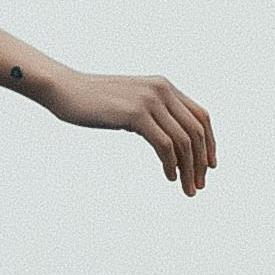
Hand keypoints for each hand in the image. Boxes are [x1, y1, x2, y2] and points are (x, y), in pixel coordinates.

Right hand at [40, 66, 214, 195]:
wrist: (65, 89)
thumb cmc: (94, 100)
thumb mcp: (131, 102)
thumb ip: (152, 113)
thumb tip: (171, 140)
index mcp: (164, 86)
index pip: (201, 116)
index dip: (209, 143)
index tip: (208, 167)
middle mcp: (161, 90)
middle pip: (197, 131)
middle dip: (201, 161)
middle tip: (199, 185)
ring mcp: (149, 100)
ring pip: (184, 140)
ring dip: (189, 169)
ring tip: (187, 188)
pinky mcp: (135, 114)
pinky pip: (165, 145)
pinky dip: (171, 164)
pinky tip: (169, 176)